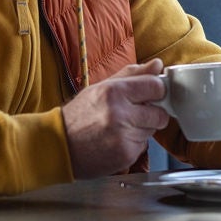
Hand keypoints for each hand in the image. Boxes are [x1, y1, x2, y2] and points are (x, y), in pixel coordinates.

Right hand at [62, 59, 170, 178]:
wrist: (60, 146)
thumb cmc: (79, 115)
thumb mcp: (101, 87)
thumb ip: (132, 75)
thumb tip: (157, 65)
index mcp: (114, 92)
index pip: (156, 86)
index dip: (157, 91)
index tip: (152, 94)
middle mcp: (120, 114)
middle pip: (159, 113)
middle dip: (151, 114)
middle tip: (134, 114)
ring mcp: (123, 136)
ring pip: (152, 131)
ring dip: (141, 129)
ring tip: (120, 128)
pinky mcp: (126, 155)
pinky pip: (143, 146)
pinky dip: (133, 144)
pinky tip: (116, 141)